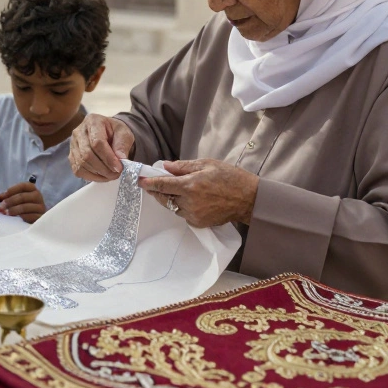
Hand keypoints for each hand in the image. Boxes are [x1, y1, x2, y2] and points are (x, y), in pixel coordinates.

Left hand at [0, 182, 45, 222]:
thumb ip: (8, 197)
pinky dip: (21, 217)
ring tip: (6, 214)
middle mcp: (38, 196)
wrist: (36, 220)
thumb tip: (0, 197)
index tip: (1, 197)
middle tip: (0, 208)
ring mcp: (40, 207)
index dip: (11, 190)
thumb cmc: (24, 208)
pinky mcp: (40, 218)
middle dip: (9, 202)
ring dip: (13, 210)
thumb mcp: (17, 200)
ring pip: (25, 207)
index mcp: (32, 189)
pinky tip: (14, 219)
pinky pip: (30, 216)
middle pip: (22, 196)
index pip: (23, 186)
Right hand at [68, 114, 132, 181]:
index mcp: (92, 121)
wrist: (107, 133)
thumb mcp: (124, 133)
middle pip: (87, 155)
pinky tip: (102, 176)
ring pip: (82, 164)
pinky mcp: (71, 156)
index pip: (97, 142)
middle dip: (104, 168)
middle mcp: (79, 132)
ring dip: (98, 174)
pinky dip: (91, 177)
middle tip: (116, 174)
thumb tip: (121, 159)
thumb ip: (122, 145)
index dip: (108, 158)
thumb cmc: (115, 132)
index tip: (119, 167)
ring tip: (111, 175)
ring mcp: (73, 144)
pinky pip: (78, 170)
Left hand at [137, 159, 258, 226]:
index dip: (149, 183)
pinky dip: (180, 206)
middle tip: (149, 185)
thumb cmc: (229, 177)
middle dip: (155, 191)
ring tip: (170, 190)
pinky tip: (185, 199)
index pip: (162, 185)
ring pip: (172, 207)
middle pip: (164, 198)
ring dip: (168, 199)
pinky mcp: (198, 223)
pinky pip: (182, 214)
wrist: (247, 198)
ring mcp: (193, 214)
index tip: (139, 180)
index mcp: (190, 185)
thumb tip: (165, 166)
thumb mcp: (207, 164)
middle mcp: (189, 202)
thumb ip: (183, 166)